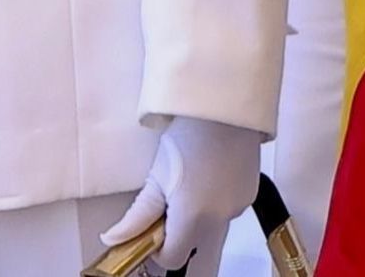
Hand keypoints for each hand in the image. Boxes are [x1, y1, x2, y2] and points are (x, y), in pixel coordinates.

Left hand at [98, 115, 260, 271]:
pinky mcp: (250, 194)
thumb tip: (115, 238)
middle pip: (192, 242)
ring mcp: (238, 206)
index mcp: (193, 217)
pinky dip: (215, 202)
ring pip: (210, 227)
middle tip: (168, 199)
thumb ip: (137, 216)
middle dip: (177, 229)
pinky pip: (226, 211)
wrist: (225, 106)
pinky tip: (209, 175)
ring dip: (197, 215)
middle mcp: (220, 218)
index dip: (157, 247)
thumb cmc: (191, 133)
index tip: (152, 227)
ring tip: (191, 180)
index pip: (173, 257)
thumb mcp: (156, 176)